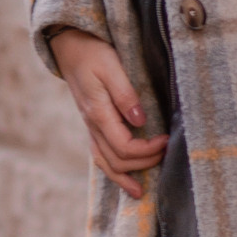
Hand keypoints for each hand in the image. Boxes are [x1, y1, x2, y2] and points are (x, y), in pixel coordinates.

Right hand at [48, 28, 168, 198]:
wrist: (70, 47)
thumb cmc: (93, 53)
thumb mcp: (111, 66)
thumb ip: (125, 94)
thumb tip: (140, 121)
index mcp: (98, 113)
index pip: (124, 147)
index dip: (148, 150)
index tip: (167, 139)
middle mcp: (92, 125)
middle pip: (117, 160)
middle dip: (143, 163)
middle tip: (166, 154)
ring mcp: (90, 127)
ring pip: (105, 163)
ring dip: (124, 178)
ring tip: (141, 190)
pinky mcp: (92, 125)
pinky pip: (100, 155)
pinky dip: (112, 171)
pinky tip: (123, 177)